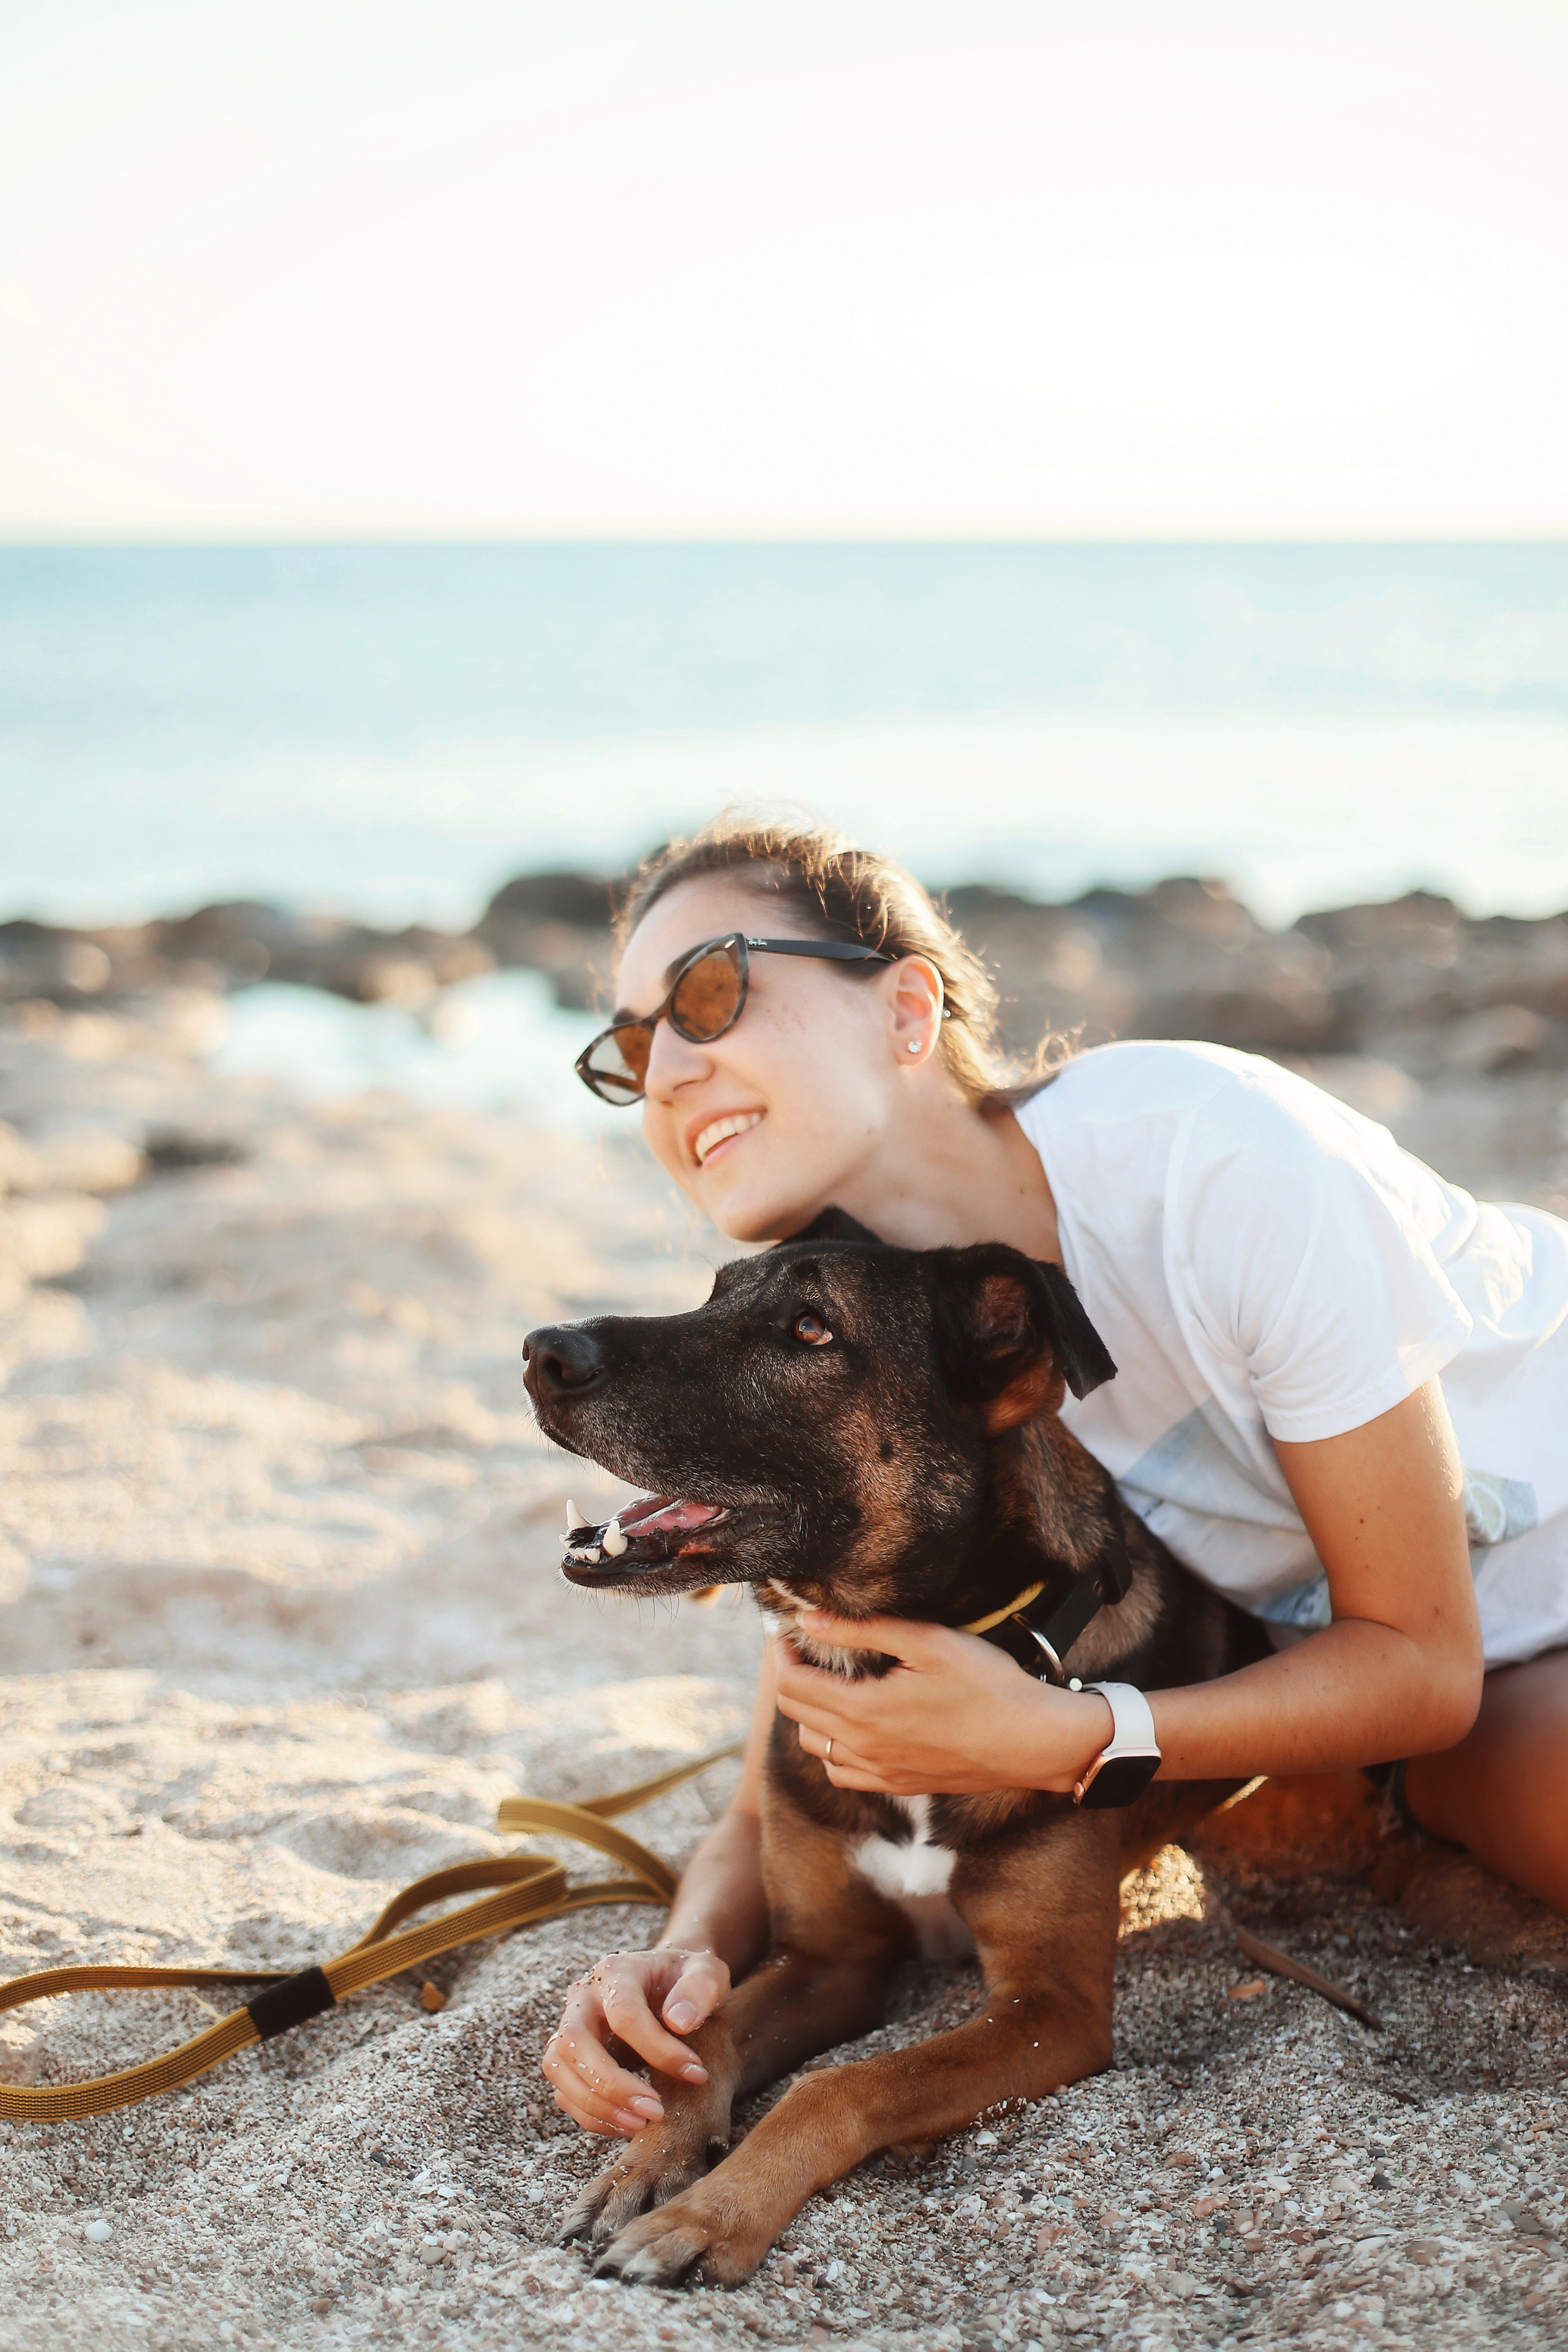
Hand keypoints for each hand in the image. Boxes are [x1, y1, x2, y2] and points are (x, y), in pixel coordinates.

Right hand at [542, 1944, 729, 2136]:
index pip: (623, 2013)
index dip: (658, 2049)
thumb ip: (700, 1989)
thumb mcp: (706, 1973)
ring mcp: (570, 2027)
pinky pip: (565, 2092)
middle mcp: (583, 1997)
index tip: (696, 2072)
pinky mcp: (571, 2058)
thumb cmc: (687, 1979)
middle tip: (656, 2111)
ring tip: (642, 2123)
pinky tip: (630, 2122)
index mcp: (615, 1971)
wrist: (670, 1982)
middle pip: (573, 2042)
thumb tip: (679, 2022)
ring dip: (596, 2105)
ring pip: (559, 2069)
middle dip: (612, 2085)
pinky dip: (592, 2115)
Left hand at [773, 1613, 1112, 1795]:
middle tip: (802, 1649)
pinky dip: (833, 1749)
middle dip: (790, 1678)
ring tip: (826, 1683)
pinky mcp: (900, 1786)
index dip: (781, 1655)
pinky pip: (844, 1774)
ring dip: (809, 1714)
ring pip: (816, 1747)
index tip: (786, 1632)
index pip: (792, 1686)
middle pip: (796, 1715)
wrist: (1033, 1742)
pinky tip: (851, 1727)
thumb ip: (864, 1629)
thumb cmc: (986, 1685)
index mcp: (863, 1712)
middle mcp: (862, 1750)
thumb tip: (810, 1620)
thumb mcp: (926, 1641)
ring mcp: (881, 1773)